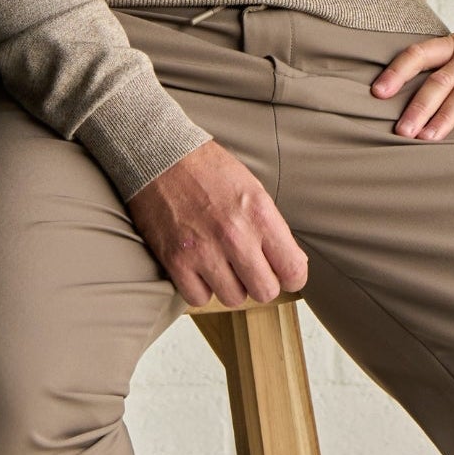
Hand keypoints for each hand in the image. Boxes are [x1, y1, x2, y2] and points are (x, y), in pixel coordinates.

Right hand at [123, 138, 308, 308]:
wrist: (160, 155)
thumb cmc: (207, 169)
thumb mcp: (252, 187)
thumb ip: (271, 227)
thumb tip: (291, 263)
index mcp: (258, 212)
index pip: (293, 270)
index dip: (291, 276)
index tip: (281, 272)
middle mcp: (235, 234)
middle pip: (265, 291)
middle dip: (260, 282)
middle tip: (248, 267)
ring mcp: (204, 250)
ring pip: (234, 298)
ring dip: (229, 284)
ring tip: (220, 261)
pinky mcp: (176, 260)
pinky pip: (199, 299)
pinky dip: (199, 287)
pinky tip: (198, 266)